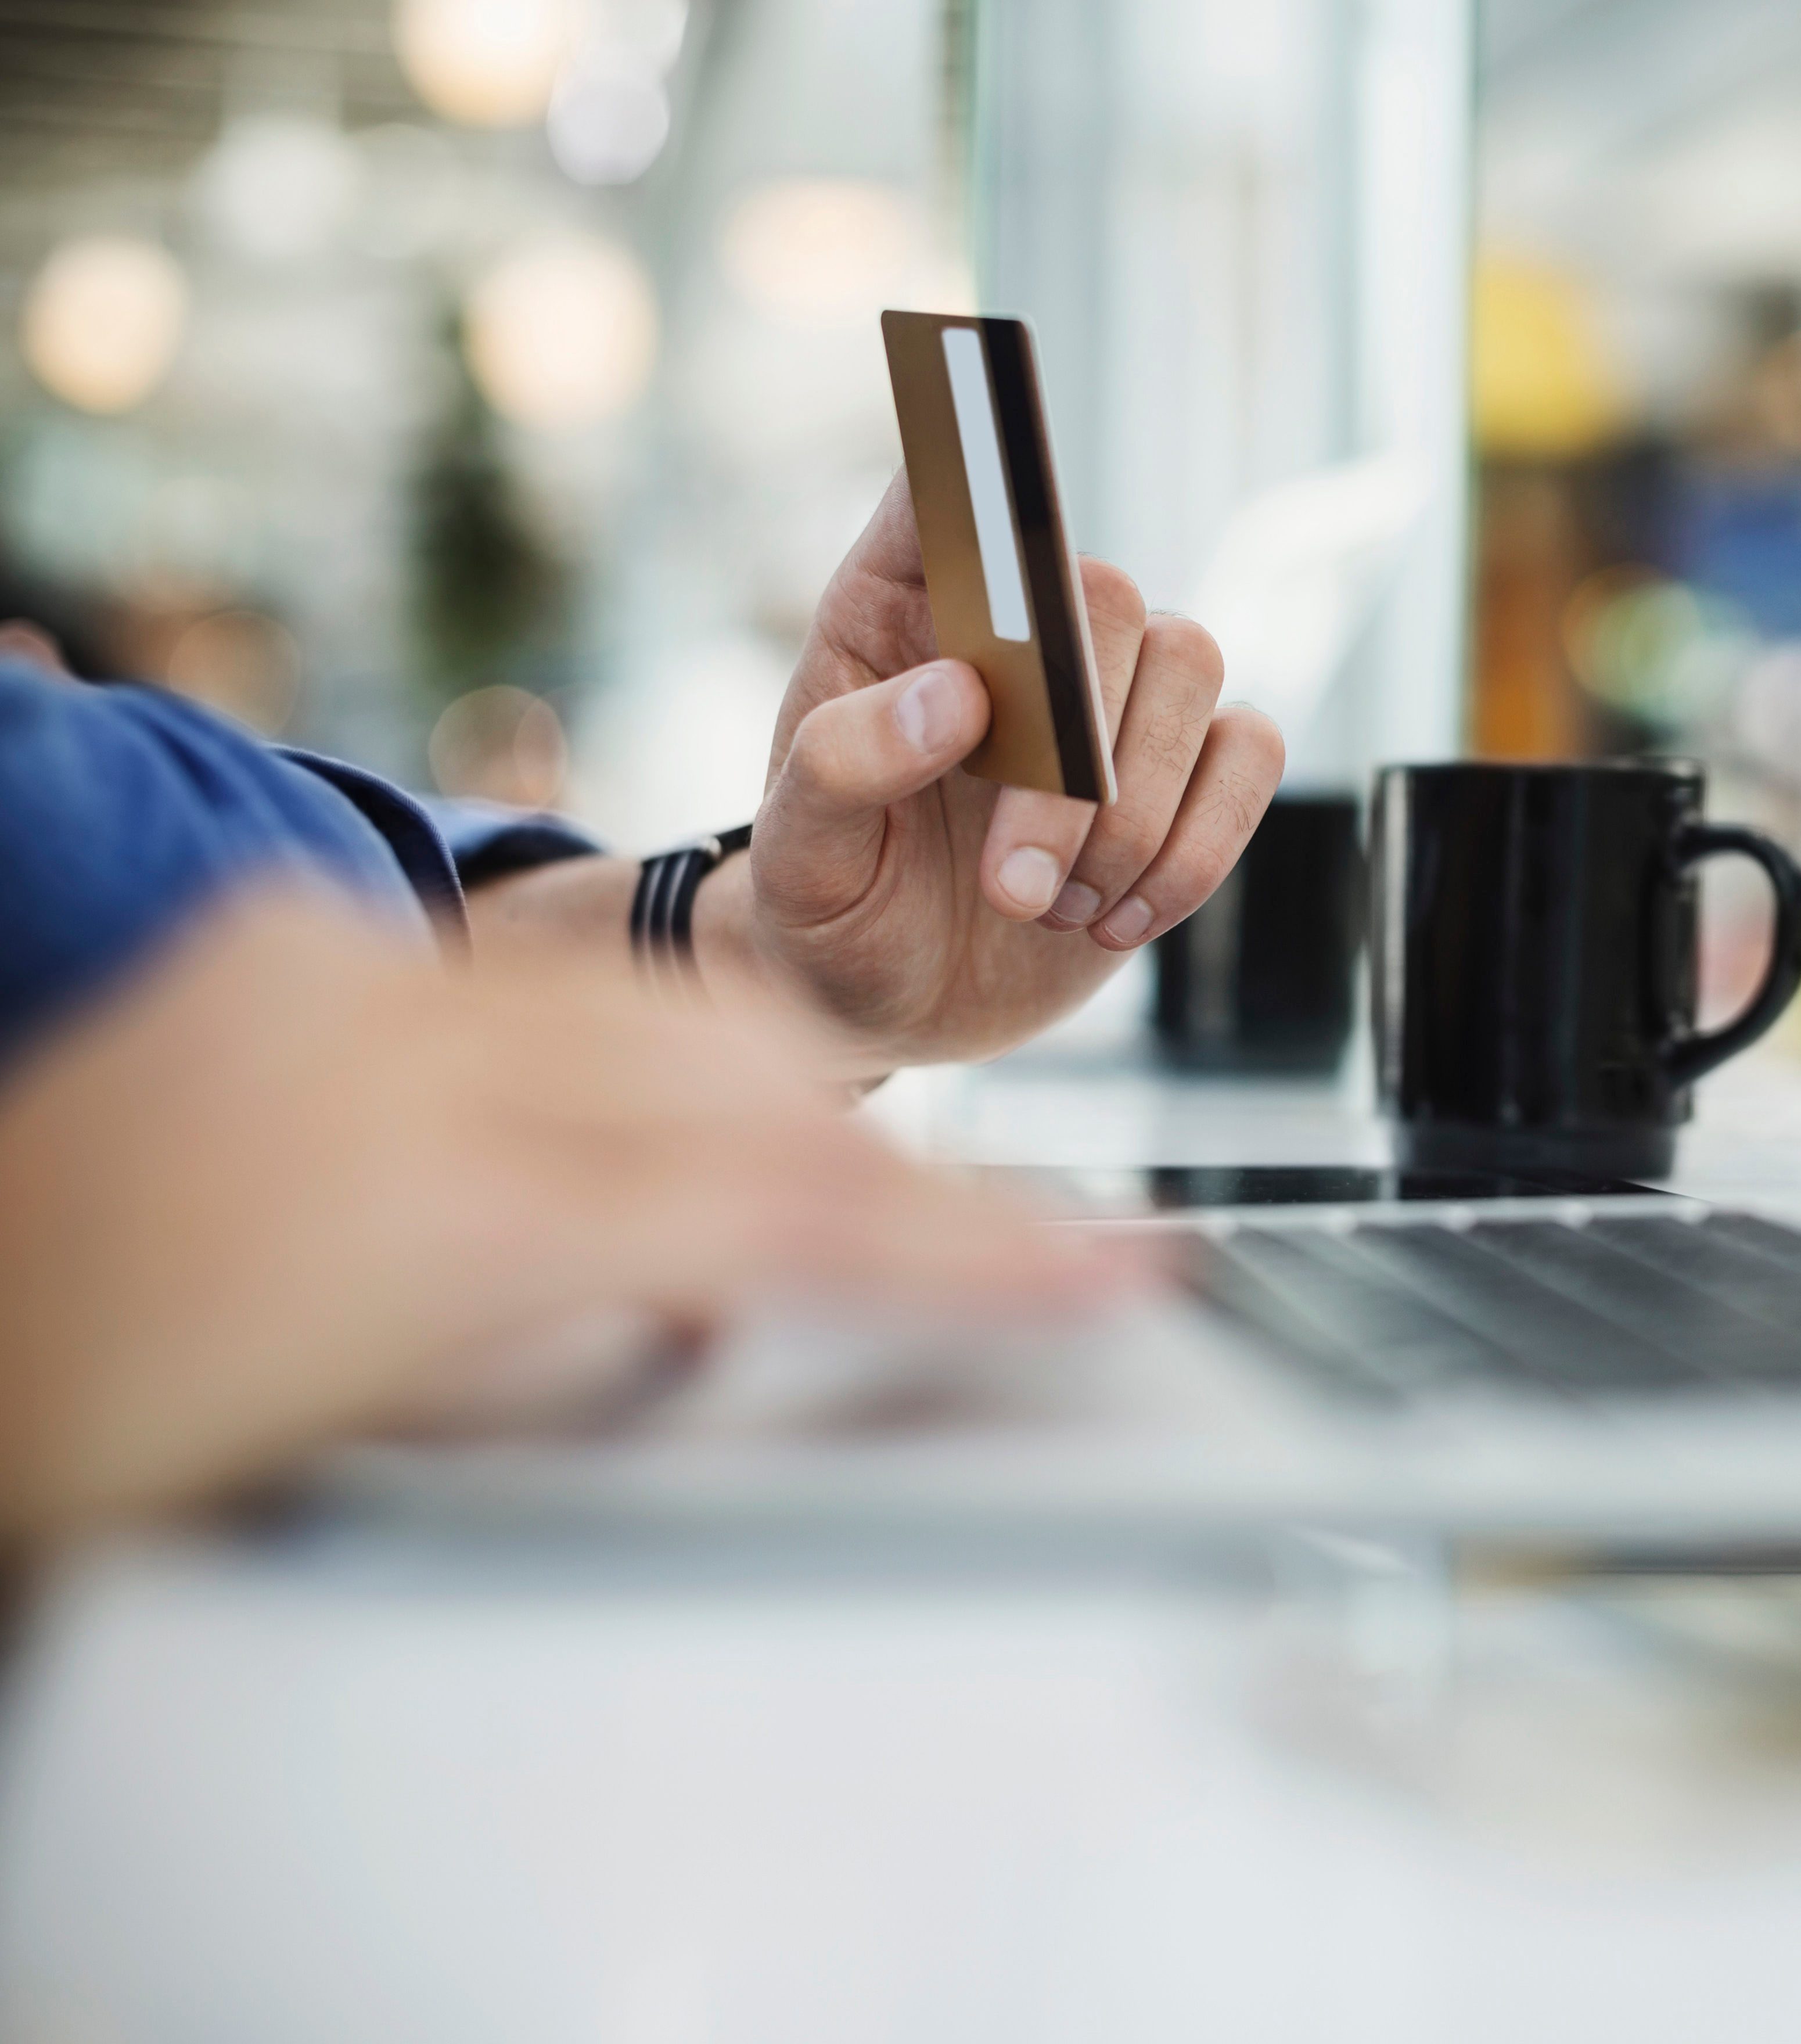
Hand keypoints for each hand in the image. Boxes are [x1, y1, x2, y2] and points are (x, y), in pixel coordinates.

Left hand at [0, 890, 1130, 1533]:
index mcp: (439, 1203)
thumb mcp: (359, 1446)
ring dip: (763, 1095)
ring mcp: (336, 972)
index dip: (979, 1248)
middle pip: (753, 1079)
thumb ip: (569, 1350)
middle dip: (893, 1167)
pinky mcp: (281, 943)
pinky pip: (523, 975)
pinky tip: (631, 1125)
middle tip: (1009, 1241)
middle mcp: (399, 1048)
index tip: (1109, 1266)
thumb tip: (688, 1309)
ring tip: (835, 1191)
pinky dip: (615, 1050)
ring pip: (655, 1004)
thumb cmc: (76, 1429)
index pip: (787, 1213)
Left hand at [716, 474, 1286, 1067]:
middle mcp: (1022, 624)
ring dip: (1133, 816)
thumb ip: (844, 764)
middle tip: (1012, 884)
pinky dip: (1198, 851)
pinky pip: (1251, 753)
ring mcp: (1114, 689)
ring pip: (1192, 662)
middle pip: (1104, 593)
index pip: (953, 486)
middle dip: (1076, 754)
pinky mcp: (1188, 766)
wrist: (900, 1000)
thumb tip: (955, 696)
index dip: (985, 472)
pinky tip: (1119, 918)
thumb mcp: (798, 856)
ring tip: (1051, 908)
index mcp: (899, 605)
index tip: (998, 558)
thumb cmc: (833, 908)